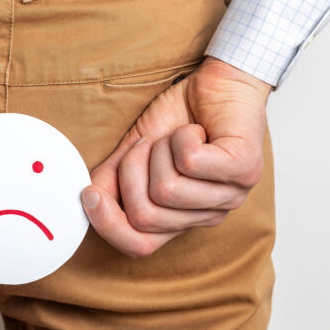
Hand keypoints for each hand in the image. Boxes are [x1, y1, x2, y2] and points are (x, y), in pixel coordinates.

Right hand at [82, 56, 272, 257]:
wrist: (219, 82)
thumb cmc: (179, 117)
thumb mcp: (134, 152)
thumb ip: (111, 181)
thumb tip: (85, 201)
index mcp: (181, 219)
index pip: (139, 247)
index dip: (108, 224)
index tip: (89, 193)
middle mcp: (207, 216)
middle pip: (145, 216)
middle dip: (131, 170)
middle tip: (146, 145)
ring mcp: (230, 196)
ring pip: (166, 190)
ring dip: (159, 150)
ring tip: (176, 137)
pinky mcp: (244, 169)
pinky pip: (189, 162)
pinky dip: (181, 136)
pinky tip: (196, 130)